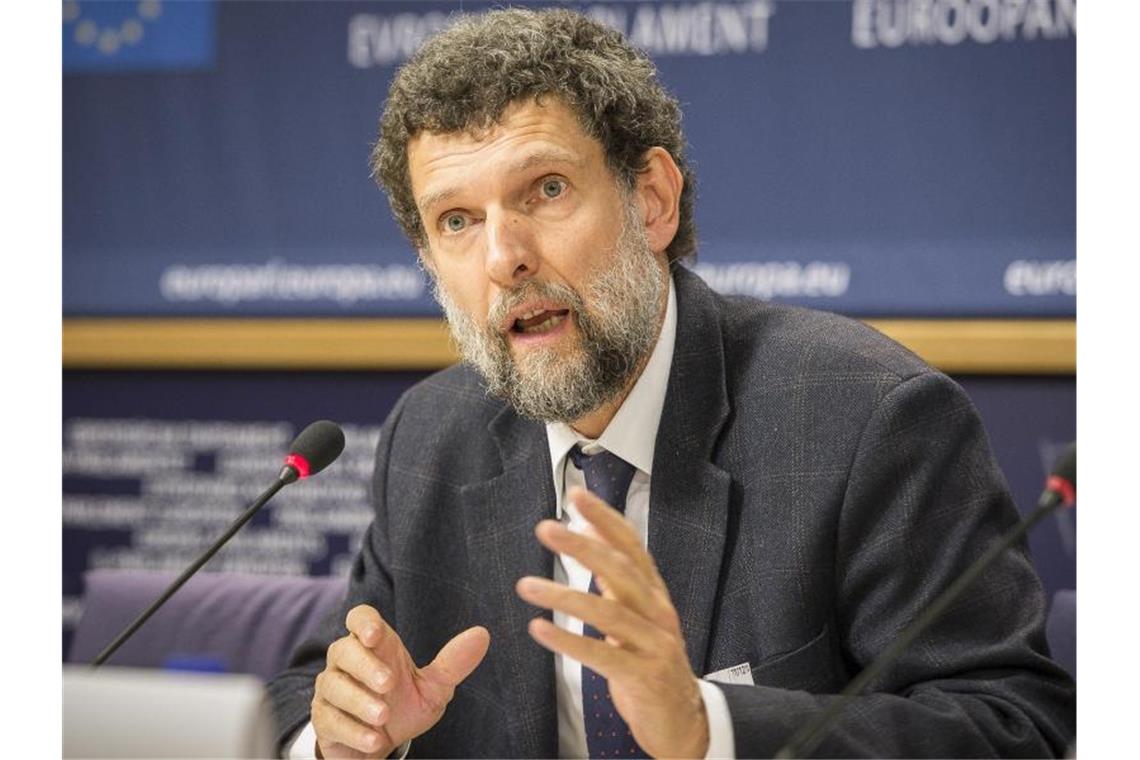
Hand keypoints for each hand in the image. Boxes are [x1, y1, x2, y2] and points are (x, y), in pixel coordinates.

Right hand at [311, 604, 489, 757]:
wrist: (380, 745)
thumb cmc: (404, 706)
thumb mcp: (433, 688)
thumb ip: (453, 663)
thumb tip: (482, 634)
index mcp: (376, 646)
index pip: (360, 618)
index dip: (364, 622)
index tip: (374, 635)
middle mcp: (347, 662)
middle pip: (343, 649)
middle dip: (365, 666)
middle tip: (388, 683)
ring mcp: (331, 689)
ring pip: (334, 686)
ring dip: (359, 701)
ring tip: (383, 716)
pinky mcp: (324, 719)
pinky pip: (330, 720)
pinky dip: (353, 731)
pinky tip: (374, 739)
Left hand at [516, 486, 708, 758]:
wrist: (683, 718)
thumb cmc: (650, 660)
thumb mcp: (637, 613)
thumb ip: (616, 575)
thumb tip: (590, 528)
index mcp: (654, 593)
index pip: (631, 546)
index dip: (605, 519)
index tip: (577, 496)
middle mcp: (659, 612)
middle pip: (621, 570)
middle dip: (582, 547)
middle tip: (545, 529)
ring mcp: (656, 644)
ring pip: (609, 612)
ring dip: (564, 595)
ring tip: (526, 585)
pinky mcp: (645, 677)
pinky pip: (603, 656)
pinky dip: (570, 641)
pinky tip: (539, 629)